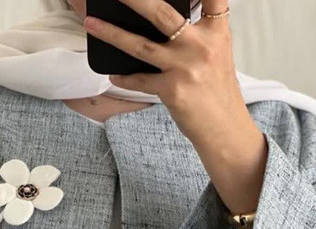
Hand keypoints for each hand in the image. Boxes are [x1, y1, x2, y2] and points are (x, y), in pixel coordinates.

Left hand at [84, 0, 246, 144]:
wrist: (224, 129)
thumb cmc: (217, 92)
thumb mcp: (217, 54)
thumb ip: (199, 32)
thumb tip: (168, 19)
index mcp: (216, 32)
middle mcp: (201, 46)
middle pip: (162, 12)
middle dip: (134, 0)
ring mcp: (185, 67)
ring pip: (141, 45)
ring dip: (111, 33)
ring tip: (90, 22)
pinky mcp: (171, 90)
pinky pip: (139, 80)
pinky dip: (124, 78)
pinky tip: (113, 74)